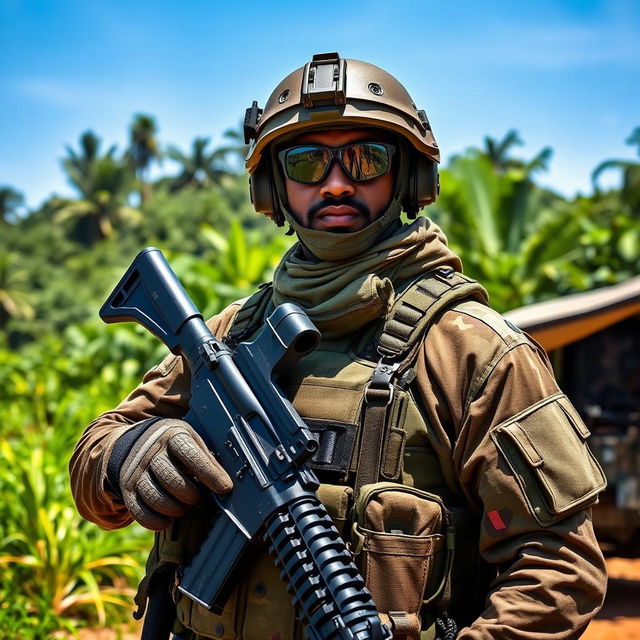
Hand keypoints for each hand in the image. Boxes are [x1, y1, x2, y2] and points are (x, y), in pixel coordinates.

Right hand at [113, 418, 232, 529]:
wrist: (137, 442)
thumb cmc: (175, 445)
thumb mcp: (192, 441)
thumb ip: (207, 459)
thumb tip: (226, 484)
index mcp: (173, 436)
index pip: (191, 455)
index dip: (210, 474)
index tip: (225, 488)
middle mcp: (152, 453)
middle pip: (173, 480)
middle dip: (192, 495)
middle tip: (199, 498)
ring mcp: (136, 472)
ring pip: (157, 499)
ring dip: (176, 509)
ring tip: (185, 507)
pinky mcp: (128, 490)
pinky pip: (140, 512)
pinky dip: (157, 521)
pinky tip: (168, 519)